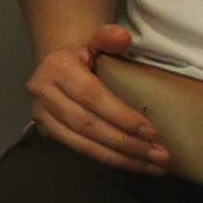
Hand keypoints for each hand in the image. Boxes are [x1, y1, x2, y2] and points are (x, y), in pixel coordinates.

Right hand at [24, 23, 165, 174]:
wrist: (56, 67)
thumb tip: (123, 36)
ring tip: (155, 166)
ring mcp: (41, 115)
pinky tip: (136, 165)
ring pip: (84, 144)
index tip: (152, 131)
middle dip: (127, 143)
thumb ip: (108, 38)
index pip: (91, 96)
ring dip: (121, 158)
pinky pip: (80, 151)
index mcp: (57, 69)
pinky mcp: (46, 132)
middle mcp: (43, 93)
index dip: (121, 116)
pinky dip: (109, 160)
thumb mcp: (95, 42)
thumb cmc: (84, 56)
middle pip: (88, 125)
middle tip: (161, 154)